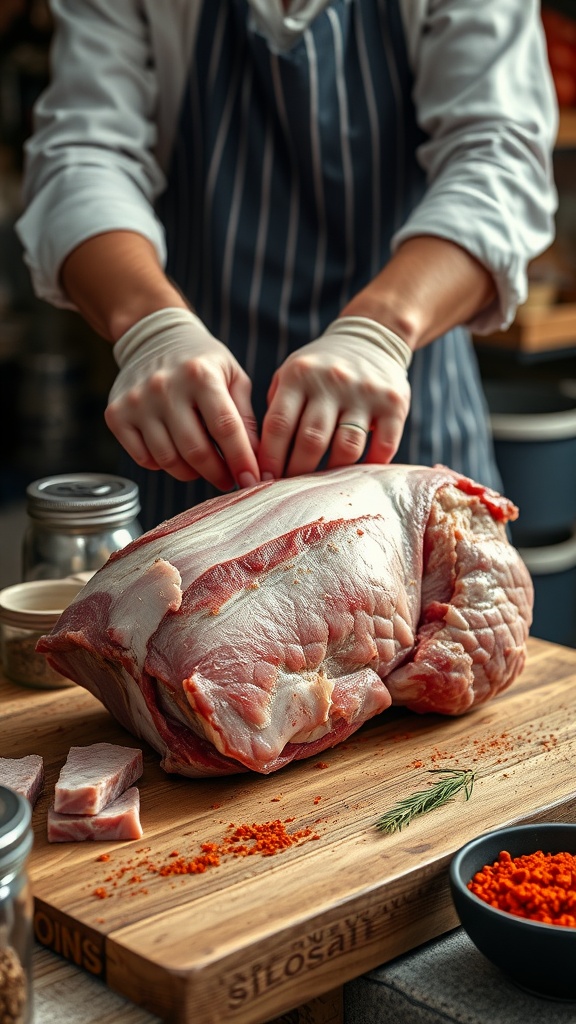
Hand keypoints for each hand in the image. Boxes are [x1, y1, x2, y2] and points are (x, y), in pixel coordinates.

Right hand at [105, 308, 260, 489]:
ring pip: (168, 460)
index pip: (225, 428)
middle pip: (195, 450)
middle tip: (228, 480)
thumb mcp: (233, 376)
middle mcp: (164, 387)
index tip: (252, 479)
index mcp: (200, 375)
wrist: (154, 337)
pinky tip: (176, 455)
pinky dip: (163, 465)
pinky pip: (144, 458)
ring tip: (204, 468)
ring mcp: (137, 402)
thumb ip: (245, 417)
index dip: (241, 459)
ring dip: (191, 473)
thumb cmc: (202, 362)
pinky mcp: (116, 415)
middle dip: (217, 474)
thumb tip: (254, 460)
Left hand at [258, 317, 411, 478]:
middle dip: (297, 472)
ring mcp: (365, 392)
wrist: (371, 338)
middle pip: (311, 440)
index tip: (265, 480)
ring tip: (321, 484)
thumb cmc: (320, 369)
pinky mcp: (393, 404)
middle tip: (291, 490)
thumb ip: (277, 408)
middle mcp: (332, 381)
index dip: (270, 458)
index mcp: (299, 375)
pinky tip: (358, 474)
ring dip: (331, 473)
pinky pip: (383, 446)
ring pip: (346, 447)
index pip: (279, 424)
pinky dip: (370, 466)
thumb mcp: (291, 374)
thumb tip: (262, 458)